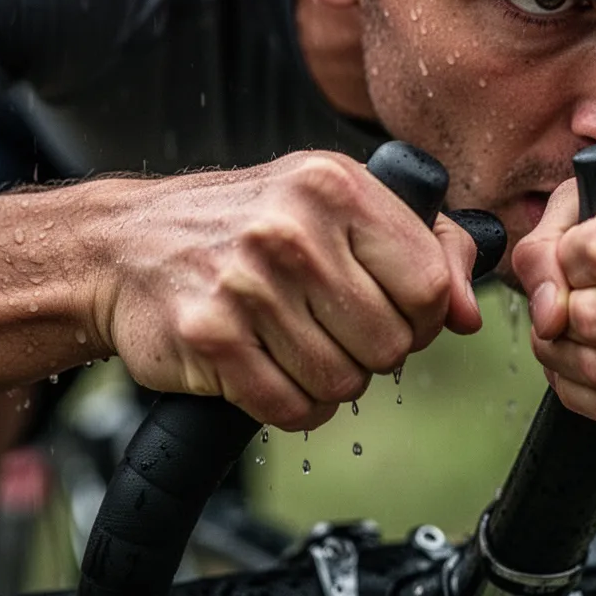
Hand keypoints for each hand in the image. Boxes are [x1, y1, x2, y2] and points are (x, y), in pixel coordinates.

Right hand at [94, 151, 479, 430]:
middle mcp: (291, 230)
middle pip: (391, 343)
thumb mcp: (340, 204)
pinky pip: (292, 408)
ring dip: (330, 378)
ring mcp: (245, 286)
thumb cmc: (247, 222)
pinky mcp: (209, 339)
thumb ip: (427, 246)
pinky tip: (273, 368)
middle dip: (373, 349)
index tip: (393, 310)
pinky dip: (294, 403)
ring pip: (344, 382)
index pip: (427, 285)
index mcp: (336, 187)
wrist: (128, 244)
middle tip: (335, 326)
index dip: (421, 315)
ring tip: (299, 342)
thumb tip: (467, 314)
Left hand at [512, 164, 595, 438]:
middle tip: (558, 320)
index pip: (592, 253)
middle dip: (559, 324)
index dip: (560, 269)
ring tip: (566, 347)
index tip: (569, 272)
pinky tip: (586, 380)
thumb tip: (544, 312)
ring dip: (566, 364)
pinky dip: (589, 400)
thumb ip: (553, 239)